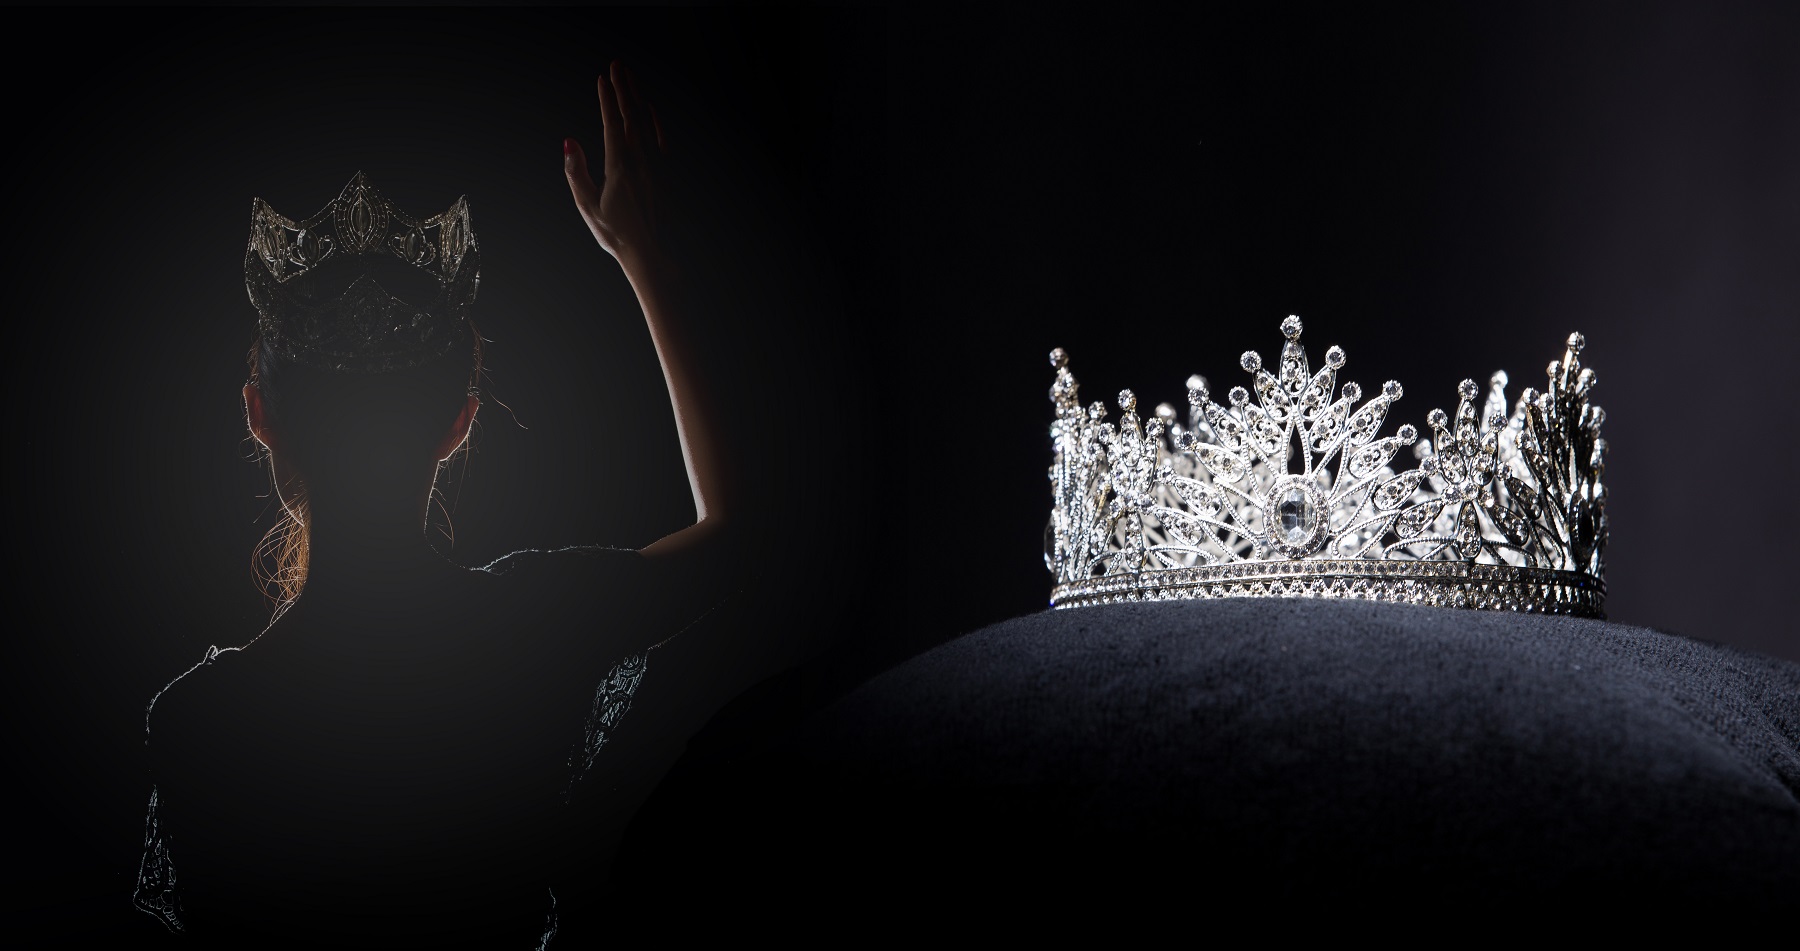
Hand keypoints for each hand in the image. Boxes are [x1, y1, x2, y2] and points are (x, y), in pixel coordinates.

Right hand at [564, 61, 666, 269]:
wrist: (654, 255)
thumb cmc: (617, 235)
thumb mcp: (588, 206)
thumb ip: (577, 172)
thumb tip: (568, 142)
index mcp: (620, 167)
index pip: (612, 123)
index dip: (607, 99)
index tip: (602, 79)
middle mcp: (642, 161)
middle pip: (632, 116)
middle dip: (624, 88)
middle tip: (617, 65)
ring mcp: (658, 166)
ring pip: (648, 123)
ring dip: (639, 98)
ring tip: (631, 78)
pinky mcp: (669, 174)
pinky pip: (663, 139)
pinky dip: (656, 120)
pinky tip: (651, 109)